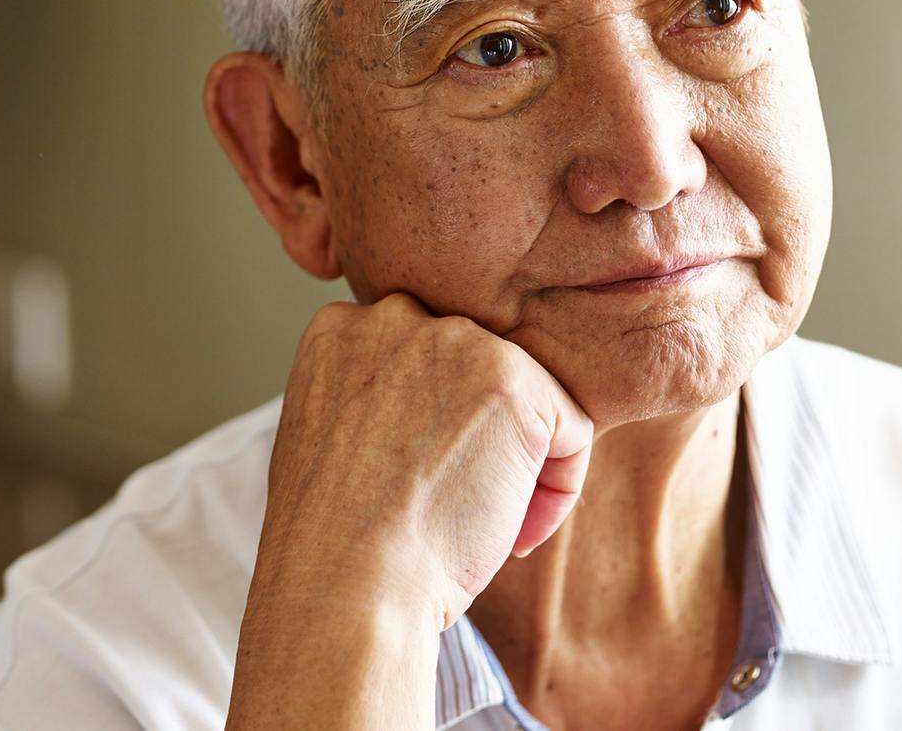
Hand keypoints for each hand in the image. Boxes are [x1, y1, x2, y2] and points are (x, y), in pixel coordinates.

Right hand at [259, 290, 593, 630]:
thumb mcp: (330, 435)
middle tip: (457, 507)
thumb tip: (435, 404)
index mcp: (343, 327)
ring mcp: (457, 340)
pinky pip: (571, 427)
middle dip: (478, 435)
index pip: (418, 356)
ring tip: (485, 526)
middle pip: (473, 367)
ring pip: (526, 393)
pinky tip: (516, 533)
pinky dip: (558, 487)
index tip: (420, 480)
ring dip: (519, 461)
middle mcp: (397, 315)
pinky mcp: (513, 380)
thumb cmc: (334, 540)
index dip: (429, 425)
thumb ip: (375, 394)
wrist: (343, 585)